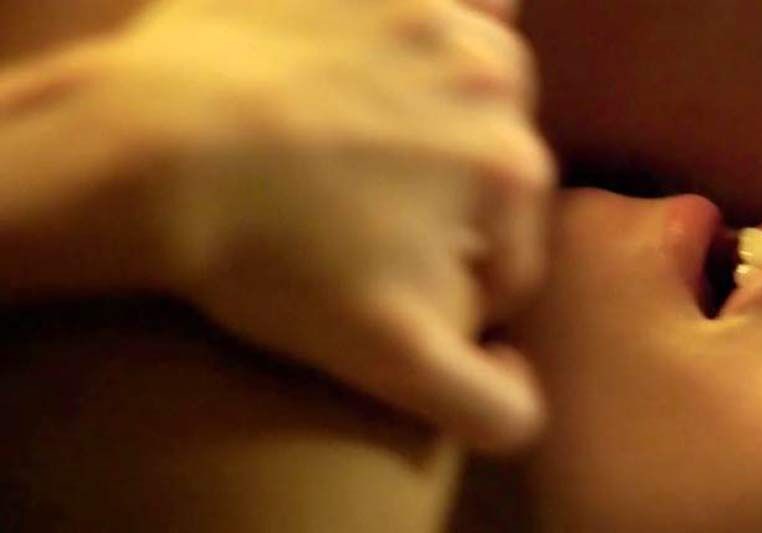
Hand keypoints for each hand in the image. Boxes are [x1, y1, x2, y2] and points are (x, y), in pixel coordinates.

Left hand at [57, 0, 552, 451]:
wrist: (146, 150)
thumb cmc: (267, 256)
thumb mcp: (390, 360)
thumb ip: (491, 402)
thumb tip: (524, 368)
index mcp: (512, 175)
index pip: (512, 259)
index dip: (460, 294)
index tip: (400, 296)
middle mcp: (495, 84)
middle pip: (498, 172)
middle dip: (454, 206)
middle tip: (371, 224)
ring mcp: (437, 18)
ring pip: (483, 86)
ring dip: (454, 117)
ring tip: (375, 146)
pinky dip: (456, 13)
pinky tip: (407, 46)